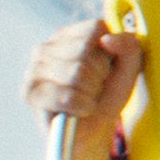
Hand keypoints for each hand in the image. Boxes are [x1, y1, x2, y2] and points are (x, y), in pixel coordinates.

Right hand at [26, 20, 141, 129]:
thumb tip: (108, 40)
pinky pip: (66, 96)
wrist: (93, 131)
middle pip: (86, 50)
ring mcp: (34, 69)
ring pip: (76, 73)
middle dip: (100, 75)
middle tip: (95, 88)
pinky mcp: (30, 93)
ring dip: (91, 93)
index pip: (96, 28)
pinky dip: (82, 107)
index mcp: (68, 35)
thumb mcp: (128, 70)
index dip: (109, 52)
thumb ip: (129, 47)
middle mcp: (45, 47)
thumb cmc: (107, 95)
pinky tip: (78, 110)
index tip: (106, 69)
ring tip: (86, 99)